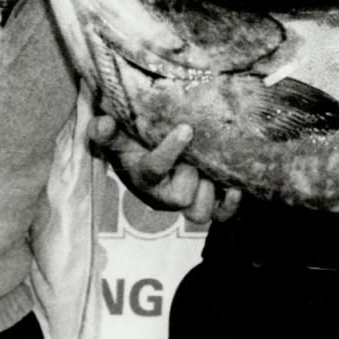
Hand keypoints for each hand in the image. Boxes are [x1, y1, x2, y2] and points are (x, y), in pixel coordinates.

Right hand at [87, 115, 240, 223]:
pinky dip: (228, 206)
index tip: (186, 128)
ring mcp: (184, 201)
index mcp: (142, 176)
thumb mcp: (118, 136)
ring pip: (199, 212)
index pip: (153, 170)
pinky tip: (236, 189)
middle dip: (192, 174)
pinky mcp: (202, 203)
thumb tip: (101, 123)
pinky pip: (218, 216)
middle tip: (199, 152)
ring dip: (209, 191)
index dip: (169, 153)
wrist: (146, 159)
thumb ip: (106, 131)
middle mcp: (163, 195)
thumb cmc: (133, 145)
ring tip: (213, 169)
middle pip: (180, 197)